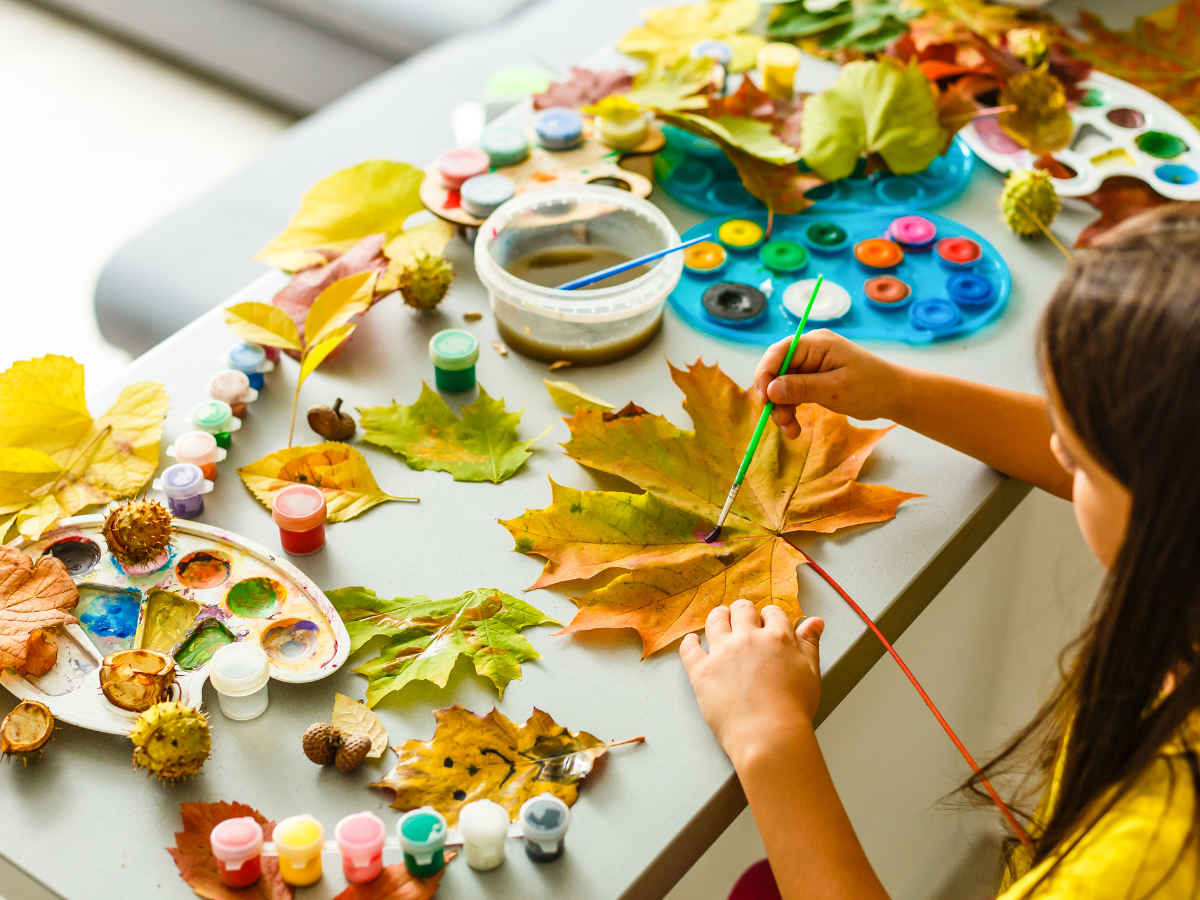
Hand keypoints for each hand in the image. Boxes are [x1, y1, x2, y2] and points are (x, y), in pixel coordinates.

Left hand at [681, 599, 823, 764]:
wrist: (769, 736)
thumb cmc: (793, 710)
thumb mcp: (810, 672)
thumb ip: (810, 643)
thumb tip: (814, 621)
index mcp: (776, 637)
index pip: (772, 613)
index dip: (770, 616)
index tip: (767, 621)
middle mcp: (747, 639)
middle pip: (741, 610)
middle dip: (743, 611)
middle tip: (741, 617)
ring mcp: (722, 653)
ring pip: (715, 621)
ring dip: (718, 617)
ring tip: (719, 619)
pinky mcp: (702, 671)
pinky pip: (689, 648)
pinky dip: (690, 642)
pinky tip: (693, 641)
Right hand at [753, 330, 904, 437]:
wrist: (894, 396)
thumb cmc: (872, 387)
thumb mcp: (836, 389)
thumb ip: (802, 388)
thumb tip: (770, 390)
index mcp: (816, 344)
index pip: (779, 352)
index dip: (765, 374)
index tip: (763, 400)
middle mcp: (809, 351)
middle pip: (776, 371)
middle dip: (773, 397)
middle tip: (780, 421)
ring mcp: (810, 366)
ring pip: (781, 386)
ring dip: (781, 409)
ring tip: (791, 431)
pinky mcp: (812, 381)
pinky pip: (791, 394)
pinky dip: (790, 411)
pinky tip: (794, 428)